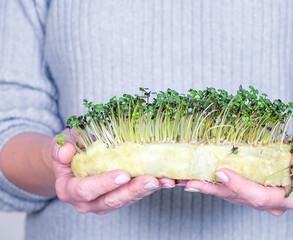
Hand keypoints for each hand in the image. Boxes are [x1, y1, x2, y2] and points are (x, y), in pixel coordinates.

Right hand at [51, 129, 174, 214]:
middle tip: (151, 180)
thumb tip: (66, 151)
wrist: (72, 162)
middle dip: (133, 191)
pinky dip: (150, 188)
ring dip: (147, 190)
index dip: (104, 183)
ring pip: (127, 200)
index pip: (86, 190)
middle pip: (111, 200)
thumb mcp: (61, 143)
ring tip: (165, 180)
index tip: (123, 174)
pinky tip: (165, 180)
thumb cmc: (68, 151)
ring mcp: (104, 203)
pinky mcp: (119, 199)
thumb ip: (61, 147)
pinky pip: (135, 195)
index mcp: (69, 190)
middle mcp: (87, 202)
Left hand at [184, 132, 292, 215]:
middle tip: (191, 181)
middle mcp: (268, 202)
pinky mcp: (245, 191)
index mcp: (287, 197)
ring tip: (184, 179)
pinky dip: (209, 183)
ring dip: (206, 188)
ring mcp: (255, 198)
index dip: (241, 186)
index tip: (222, 172)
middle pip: (239, 198)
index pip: (261, 196)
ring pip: (228, 196)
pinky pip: (226, 189)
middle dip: (214, 190)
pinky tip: (192, 177)